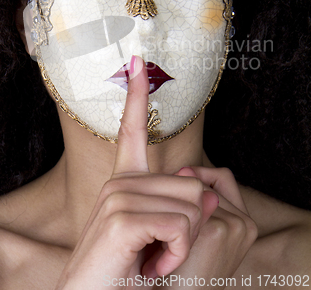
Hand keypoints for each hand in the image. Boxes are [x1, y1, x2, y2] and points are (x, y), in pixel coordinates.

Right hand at [55, 56, 218, 288]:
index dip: (138, 94)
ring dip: (184, 245)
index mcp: (125, 182)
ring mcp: (118, 195)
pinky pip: (181, 226)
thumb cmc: (126, 274)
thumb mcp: (161, 238)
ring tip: (153, 259)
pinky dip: (177, 254)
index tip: (139, 61)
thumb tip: (212, 195)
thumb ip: (184, 210)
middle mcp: (119, 181)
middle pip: (194, 184)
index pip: (132, 129)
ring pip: (193, 206)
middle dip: (191, 226)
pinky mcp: (121, 216)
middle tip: (161, 251)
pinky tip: (153, 266)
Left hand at [168, 166, 257, 286]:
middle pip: (207, 182)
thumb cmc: (185, 273)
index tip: (173, 193)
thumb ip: (199, 204)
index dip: (197, 178)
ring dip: (174, 204)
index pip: (221, 178)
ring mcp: (234, 225)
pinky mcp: (216, 230)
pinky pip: (186, 204)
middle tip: (162, 212)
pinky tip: (161, 245)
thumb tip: (183, 169)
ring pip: (195, 191)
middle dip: (182, 192)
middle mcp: (245, 222)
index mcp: (245, 221)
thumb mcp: (198, 236)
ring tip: (160, 232)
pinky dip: (169, 218)